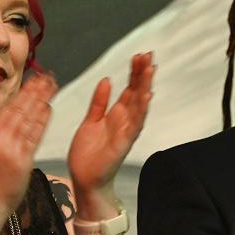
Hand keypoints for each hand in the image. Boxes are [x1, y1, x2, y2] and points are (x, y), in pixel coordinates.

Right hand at [0, 74, 57, 217]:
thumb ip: (2, 133)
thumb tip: (14, 116)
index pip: (10, 106)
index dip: (25, 91)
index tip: (35, 78)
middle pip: (20, 107)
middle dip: (36, 90)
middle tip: (49, 76)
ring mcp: (9, 147)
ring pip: (28, 117)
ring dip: (42, 99)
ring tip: (53, 86)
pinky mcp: (21, 159)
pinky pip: (34, 135)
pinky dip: (42, 120)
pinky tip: (49, 108)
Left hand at [68, 52, 153, 216]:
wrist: (84, 179)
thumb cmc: (88, 154)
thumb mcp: (90, 121)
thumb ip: (99, 102)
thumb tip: (106, 80)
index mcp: (116, 114)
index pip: (128, 88)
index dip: (134, 72)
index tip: (139, 55)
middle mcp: (125, 121)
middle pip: (136, 92)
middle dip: (142, 74)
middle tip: (148, 54)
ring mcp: (126, 131)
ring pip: (139, 105)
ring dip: (145, 87)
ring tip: (150, 69)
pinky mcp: (123, 142)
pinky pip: (135, 124)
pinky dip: (141, 110)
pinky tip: (146, 97)